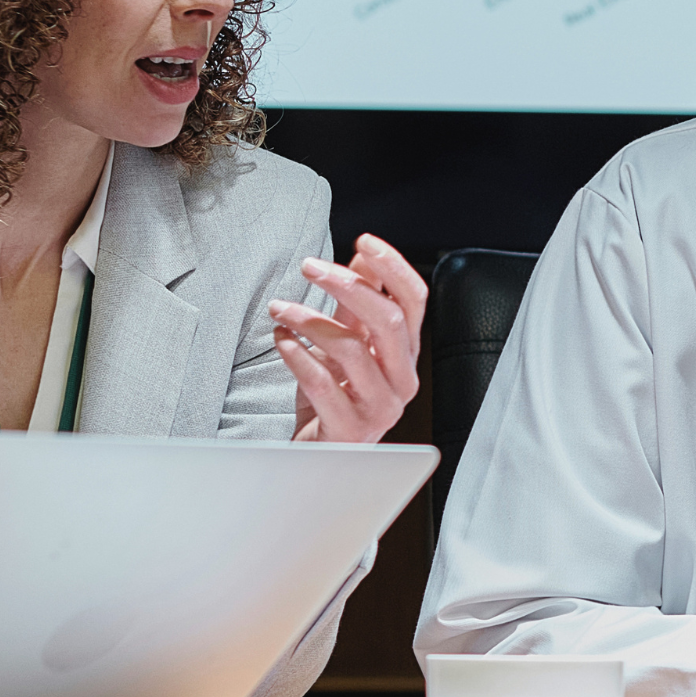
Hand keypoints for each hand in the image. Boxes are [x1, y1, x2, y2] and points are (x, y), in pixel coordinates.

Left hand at [271, 233, 427, 443]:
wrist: (321, 456)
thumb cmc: (335, 397)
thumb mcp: (347, 342)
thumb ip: (357, 303)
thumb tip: (364, 256)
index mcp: (405, 354)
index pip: (415, 301)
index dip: (394, 267)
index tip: (364, 240)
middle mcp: (401, 379)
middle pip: (388, 320)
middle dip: (347, 285)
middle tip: (309, 266)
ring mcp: (380, 407)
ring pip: (351, 348)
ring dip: (309, 319)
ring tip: (279, 309)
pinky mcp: (350, 428)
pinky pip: (322, 383)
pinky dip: (296, 354)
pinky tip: (279, 339)